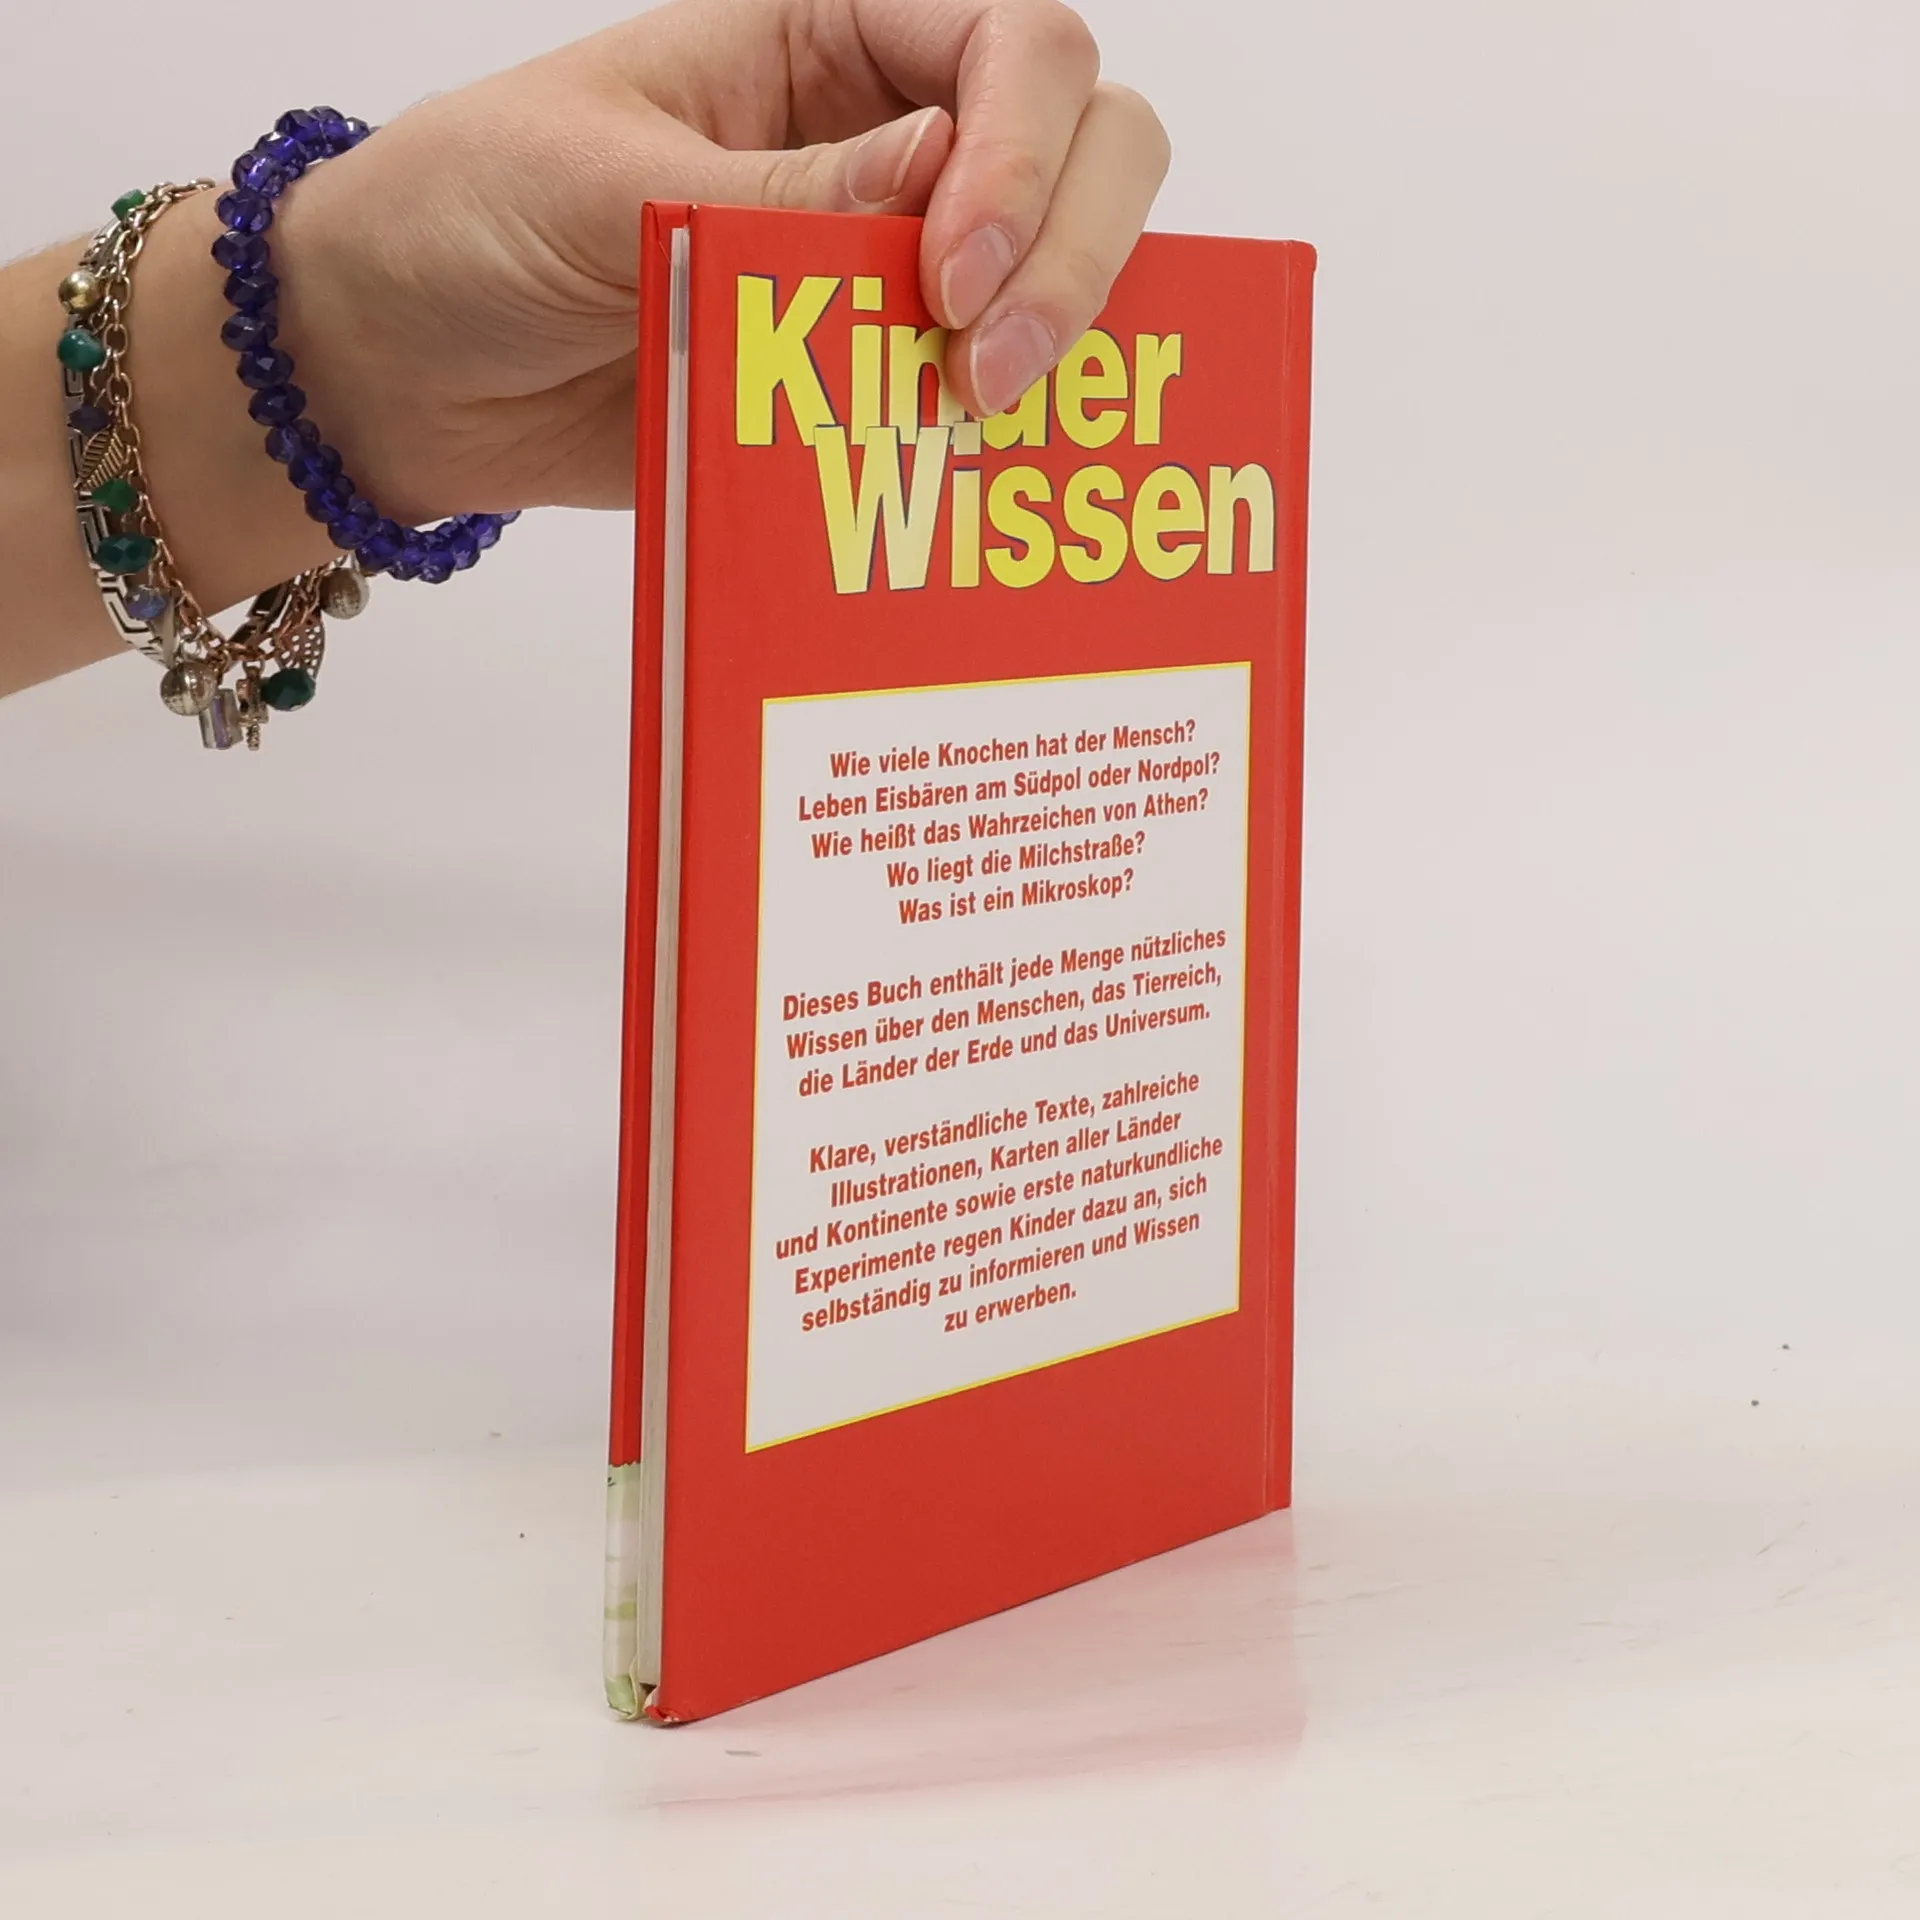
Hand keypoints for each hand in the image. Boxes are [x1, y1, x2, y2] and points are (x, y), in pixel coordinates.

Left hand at [275, 0, 1171, 525]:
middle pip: (1089, 146)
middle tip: (990, 370)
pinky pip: (978, 398)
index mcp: (826, 37)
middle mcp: (887, 138)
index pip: (1009, 45)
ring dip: (1058, 344)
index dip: (1021, 151)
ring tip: (972, 421)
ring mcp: (889, 267)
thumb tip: (944, 181)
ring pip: (1061, 273)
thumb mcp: (605, 181)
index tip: (951, 272)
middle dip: (1069, 251)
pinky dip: (1006, 438)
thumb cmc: (468, 221)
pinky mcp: (865, 383)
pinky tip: (979, 473)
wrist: (403, 374)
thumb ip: (776, 192)